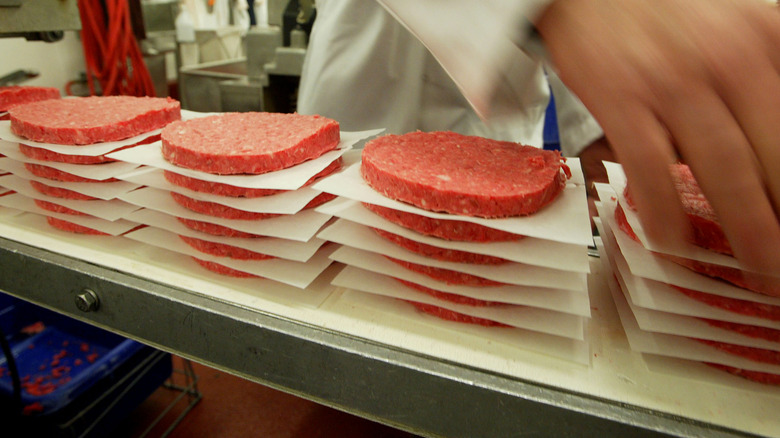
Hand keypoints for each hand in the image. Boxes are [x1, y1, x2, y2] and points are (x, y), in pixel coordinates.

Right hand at [537, 0, 779, 273]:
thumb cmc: (664, 5)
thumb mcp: (741, 17)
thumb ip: (765, 67)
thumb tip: (770, 141)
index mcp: (769, 37)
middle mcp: (732, 59)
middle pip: (778, 159)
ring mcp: (675, 82)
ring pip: (725, 173)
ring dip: (749, 234)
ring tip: (764, 275)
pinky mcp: (621, 98)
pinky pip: (651, 173)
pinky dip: (666, 218)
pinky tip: (677, 247)